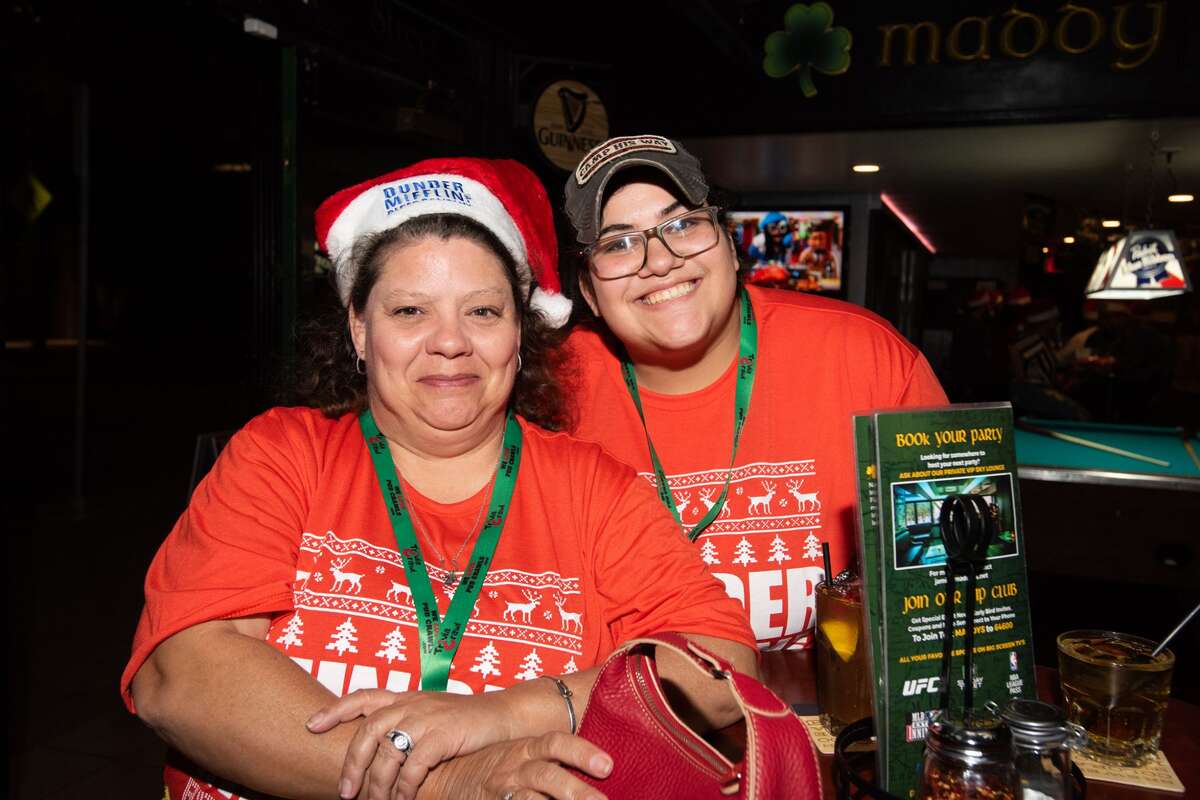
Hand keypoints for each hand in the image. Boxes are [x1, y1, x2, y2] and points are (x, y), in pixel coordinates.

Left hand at [306, 688, 517, 799]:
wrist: (504, 716)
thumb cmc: (465, 722)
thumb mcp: (430, 714)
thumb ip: (405, 723)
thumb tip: (377, 749)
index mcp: (406, 697)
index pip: (362, 696)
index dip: (334, 709)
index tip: (310, 724)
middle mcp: (412, 704)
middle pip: (368, 729)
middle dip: (352, 763)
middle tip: (344, 791)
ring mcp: (427, 718)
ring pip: (388, 752)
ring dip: (377, 783)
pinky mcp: (443, 734)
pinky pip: (414, 765)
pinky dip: (404, 787)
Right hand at [443, 732, 611, 799]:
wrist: (446, 777)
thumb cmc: (496, 765)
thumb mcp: (522, 753)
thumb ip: (554, 759)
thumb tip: (604, 767)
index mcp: (526, 748)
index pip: (556, 743)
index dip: (582, 752)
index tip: (608, 766)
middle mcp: (515, 768)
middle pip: (548, 776)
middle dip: (576, 792)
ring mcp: (503, 791)